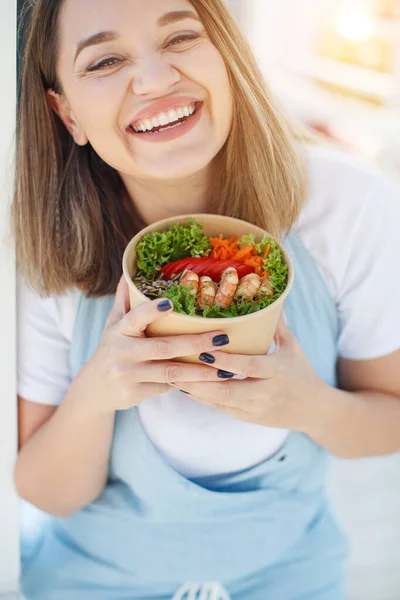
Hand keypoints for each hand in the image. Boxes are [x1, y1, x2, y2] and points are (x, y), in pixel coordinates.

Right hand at [79, 276, 230, 414]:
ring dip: (201, 371)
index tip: (171, 302)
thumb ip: (124, 300)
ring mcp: (129, 375)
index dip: (152, 311)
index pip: (135, 318)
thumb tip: (129, 271)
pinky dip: (191, 385)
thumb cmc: (111, 350)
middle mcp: (123, 352)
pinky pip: (169, 388)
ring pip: (171, 373)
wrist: (94, 390)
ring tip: (227, 367)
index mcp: (119, 331)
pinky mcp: (136, 394)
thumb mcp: (113, 324)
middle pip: (163, 347)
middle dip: (195, 343)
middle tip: (222, 337)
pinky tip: (213, 382)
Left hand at [175, 318, 329, 434]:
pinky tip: (183, 386)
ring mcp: (254, 409)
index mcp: (278, 372)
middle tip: (175, 364)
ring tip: (171, 374)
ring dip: (194, 389)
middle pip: (228, 389)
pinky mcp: (246, 418)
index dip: (225, 360)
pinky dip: (201, 397)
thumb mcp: (293, 347)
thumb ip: (277, 325)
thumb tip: (268, 298)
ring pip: (219, 401)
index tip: (204, 350)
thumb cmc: (302, 372)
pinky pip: (220, 408)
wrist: (313, 411)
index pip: (249, 366)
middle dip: (200, 379)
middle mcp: (265, 393)